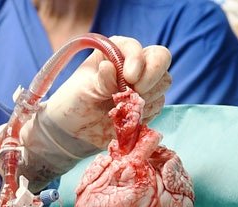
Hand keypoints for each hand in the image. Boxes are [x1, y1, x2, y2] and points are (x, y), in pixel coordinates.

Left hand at [46, 36, 171, 148]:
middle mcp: (133, 63)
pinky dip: (146, 113)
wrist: (74, 129)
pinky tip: (127, 117)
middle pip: (160, 60)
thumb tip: (110, 67)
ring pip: (162, 84)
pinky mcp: (148, 104)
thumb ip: (100, 80)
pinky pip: (158, 106)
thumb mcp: (83, 89)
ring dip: (147, 97)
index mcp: (115, 51)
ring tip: (122, 107)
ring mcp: (143, 84)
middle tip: (135, 93)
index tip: (129, 77)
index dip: (137, 60)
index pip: (136, 47)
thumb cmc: (74, 101)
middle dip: (151, 77)